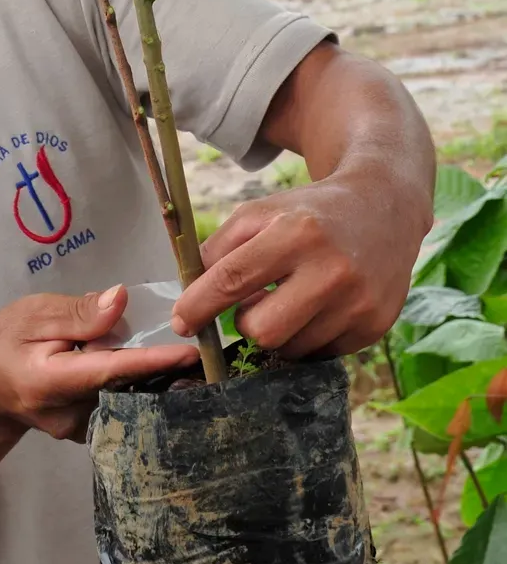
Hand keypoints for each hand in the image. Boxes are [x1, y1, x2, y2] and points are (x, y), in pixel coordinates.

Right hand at [0, 285, 199, 441]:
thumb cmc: (5, 341)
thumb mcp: (32, 314)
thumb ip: (77, 312)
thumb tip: (120, 300)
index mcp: (50, 382)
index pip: (110, 371)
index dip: (152, 361)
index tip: (189, 353)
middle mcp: (70, 416)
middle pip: (127, 389)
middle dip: (163, 367)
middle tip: (198, 344)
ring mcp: (83, 431)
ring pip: (129, 398)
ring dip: (152, 375)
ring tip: (177, 354)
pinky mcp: (92, 432)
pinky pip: (123, 403)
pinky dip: (138, 383)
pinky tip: (149, 366)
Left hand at [171, 163, 428, 359]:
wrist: (382, 208)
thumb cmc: (307, 213)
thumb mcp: (259, 213)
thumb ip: (219, 249)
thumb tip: (190, 295)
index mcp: (295, 233)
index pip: (234, 278)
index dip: (199, 305)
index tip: (181, 322)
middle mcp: (332, 270)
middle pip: (262, 330)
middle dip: (244, 322)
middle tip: (250, 303)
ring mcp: (359, 302)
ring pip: (291, 349)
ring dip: (277, 331)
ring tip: (286, 301)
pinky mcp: (376, 326)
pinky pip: (321, 355)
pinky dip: (306, 338)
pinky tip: (314, 309)